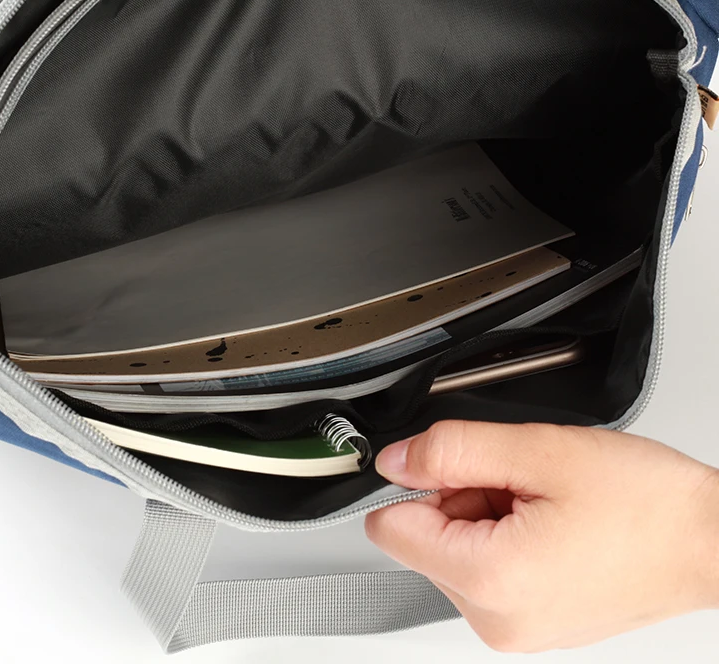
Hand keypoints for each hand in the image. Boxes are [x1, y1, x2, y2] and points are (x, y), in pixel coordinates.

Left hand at [365, 421, 718, 651]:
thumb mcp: (537, 453)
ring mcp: (515, 626)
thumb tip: (396, 460)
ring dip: (486, 512)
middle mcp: (496, 618)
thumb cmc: (645, 505)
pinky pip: (488, 568)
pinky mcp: (531, 621)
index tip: (456, 465)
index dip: (417, 482)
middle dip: (461, 495)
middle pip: (426, 536)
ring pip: (456, 548)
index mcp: (489, 580)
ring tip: (545, 501)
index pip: (390, 528)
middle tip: (521, 481)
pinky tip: (552, 520)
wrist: (709, 541)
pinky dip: (506, 534)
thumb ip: (450, 451)